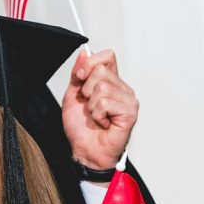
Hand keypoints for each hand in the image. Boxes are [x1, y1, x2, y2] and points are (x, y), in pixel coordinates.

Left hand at [60, 48, 137, 170]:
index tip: (80, 76)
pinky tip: (103, 123)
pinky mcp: (130, 112)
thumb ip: (78, 75)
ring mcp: (129, 100)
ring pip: (102, 87)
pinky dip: (97, 115)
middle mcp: (123, 88)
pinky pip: (105, 102)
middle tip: (89, 106)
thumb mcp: (73, 96)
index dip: (90, 62)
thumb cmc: (81, 128)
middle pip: (101, 70)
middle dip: (86, 89)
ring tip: (96, 116)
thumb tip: (84, 52)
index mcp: (111, 82)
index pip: (108, 55)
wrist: (85, 151)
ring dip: (91, 105)